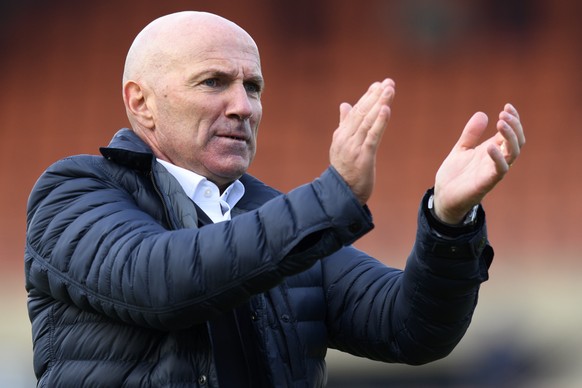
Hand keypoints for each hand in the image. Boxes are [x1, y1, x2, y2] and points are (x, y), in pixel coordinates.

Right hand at [330, 79, 395, 203]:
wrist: (342, 194)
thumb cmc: (345, 170)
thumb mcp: (342, 145)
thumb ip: (344, 124)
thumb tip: (345, 104)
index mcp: (341, 134)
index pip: (356, 111)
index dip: (368, 97)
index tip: (379, 84)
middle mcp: (346, 138)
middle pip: (362, 113)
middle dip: (376, 96)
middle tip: (389, 83)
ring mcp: (354, 147)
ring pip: (368, 121)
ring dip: (379, 104)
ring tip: (389, 90)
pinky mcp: (363, 157)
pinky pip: (372, 136)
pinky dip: (379, 122)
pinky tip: (386, 109)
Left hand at [433, 103, 524, 223]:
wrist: (443, 196)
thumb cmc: (454, 174)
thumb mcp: (461, 149)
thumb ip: (471, 134)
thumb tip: (482, 114)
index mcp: (492, 150)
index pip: (511, 133)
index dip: (513, 119)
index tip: (507, 106)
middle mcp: (496, 159)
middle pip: (517, 141)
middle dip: (514, 125)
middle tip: (504, 113)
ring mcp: (493, 171)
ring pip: (513, 153)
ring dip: (510, 137)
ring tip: (501, 123)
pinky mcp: (487, 182)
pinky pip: (500, 170)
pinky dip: (498, 157)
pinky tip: (491, 145)